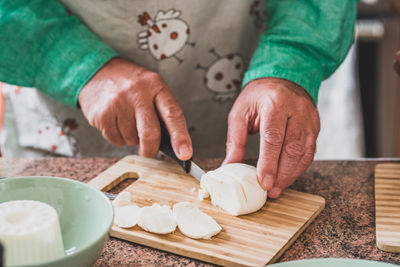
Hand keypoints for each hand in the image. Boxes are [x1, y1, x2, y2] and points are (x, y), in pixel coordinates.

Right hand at [78, 57, 191, 159]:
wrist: (97, 72)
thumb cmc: (131, 85)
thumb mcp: (151, 88)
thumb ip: (162, 111)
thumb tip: (173, 144)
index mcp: (155, 85)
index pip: (173, 114)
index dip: (180, 137)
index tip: (185, 154)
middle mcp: (137, 92)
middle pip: (150, 133)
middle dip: (151, 148)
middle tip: (149, 150)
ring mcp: (118, 102)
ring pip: (132, 139)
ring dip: (132, 139)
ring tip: (127, 122)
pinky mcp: (102, 114)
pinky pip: (115, 139)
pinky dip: (118, 138)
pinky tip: (116, 122)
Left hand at [223, 78, 319, 197]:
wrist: (283, 79)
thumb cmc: (259, 95)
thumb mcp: (240, 112)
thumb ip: (235, 140)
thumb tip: (230, 165)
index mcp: (274, 103)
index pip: (273, 138)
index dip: (269, 163)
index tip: (264, 181)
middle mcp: (295, 110)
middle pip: (291, 148)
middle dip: (281, 174)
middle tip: (270, 190)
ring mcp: (308, 118)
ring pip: (304, 153)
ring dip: (291, 174)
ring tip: (278, 188)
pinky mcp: (315, 126)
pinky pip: (310, 151)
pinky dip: (299, 167)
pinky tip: (289, 176)